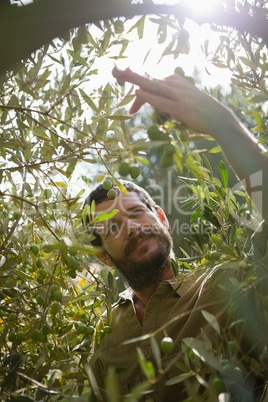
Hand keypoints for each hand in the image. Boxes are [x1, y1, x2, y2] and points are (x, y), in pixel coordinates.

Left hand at [112, 66, 267, 221]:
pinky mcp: (179, 108)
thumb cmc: (200, 112)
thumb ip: (170, 97)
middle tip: (113, 70)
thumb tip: (158, 100)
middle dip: (129, 75)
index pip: (151, 83)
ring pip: (151, 85)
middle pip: (147, 79)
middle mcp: (174, 85)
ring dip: (134, 80)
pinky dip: (148, 95)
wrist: (219, 118)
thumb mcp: (184, 100)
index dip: (137, 88)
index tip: (128, 99)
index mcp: (174, 82)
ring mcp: (176, 96)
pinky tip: (137, 91)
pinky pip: (160, 100)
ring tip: (118, 74)